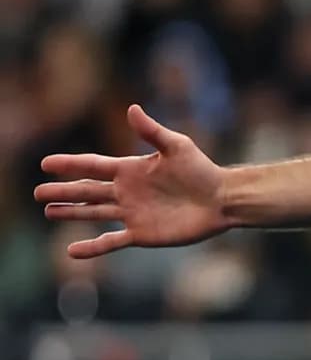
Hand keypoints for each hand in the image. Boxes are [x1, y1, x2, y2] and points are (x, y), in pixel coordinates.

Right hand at [35, 105, 230, 258]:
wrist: (222, 200)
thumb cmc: (202, 170)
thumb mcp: (177, 146)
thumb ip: (152, 131)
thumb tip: (131, 108)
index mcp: (131, 169)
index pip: (93, 166)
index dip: (70, 164)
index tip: (46, 162)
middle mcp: (127, 191)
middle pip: (87, 190)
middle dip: (63, 191)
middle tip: (38, 192)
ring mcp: (132, 213)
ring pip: (93, 213)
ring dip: (71, 213)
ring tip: (49, 211)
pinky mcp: (141, 234)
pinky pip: (111, 241)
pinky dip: (92, 247)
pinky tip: (72, 251)